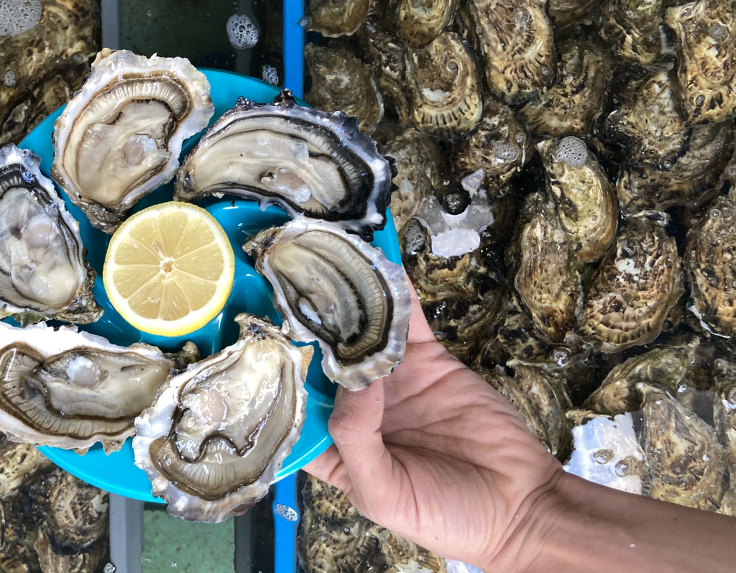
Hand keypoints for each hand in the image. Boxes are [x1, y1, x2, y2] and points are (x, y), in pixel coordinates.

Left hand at [304, 287, 562, 570]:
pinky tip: (379, 266)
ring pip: (361, 337)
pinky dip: (395, 295)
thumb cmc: (446, 516)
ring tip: (324, 267)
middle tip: (285, 290)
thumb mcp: (384, 493)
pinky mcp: (428, 363)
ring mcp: (392, 382)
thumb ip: (356, 439)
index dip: (278, 380)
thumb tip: (350, 380)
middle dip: (305, 332)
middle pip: (322, 364)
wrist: (521, 506)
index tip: (260, 347)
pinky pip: (408, 324)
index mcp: (335, 448)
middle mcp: (356, 409)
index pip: (293, 408)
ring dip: (346, 306)